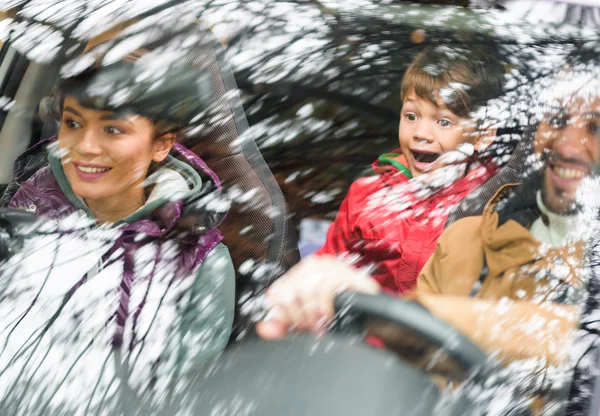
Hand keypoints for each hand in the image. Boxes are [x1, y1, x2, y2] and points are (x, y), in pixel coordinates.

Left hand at [255, 255, 380, 339]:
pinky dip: (326, 307)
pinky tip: (331, 317)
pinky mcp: (347, 273)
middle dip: (299, 318)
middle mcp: (312, 266)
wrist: (373, 314)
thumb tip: (263, 328)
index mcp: (298, 274)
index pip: (275, 293)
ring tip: (322, 324)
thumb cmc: (337, 313)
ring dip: (314, 315)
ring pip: (307, 291)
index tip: (294, 327)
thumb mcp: (304, 321)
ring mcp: (331, 267)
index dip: (283, 315)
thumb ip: (282, 325)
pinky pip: (327, 289)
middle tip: (312, 328)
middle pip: (290, 294)